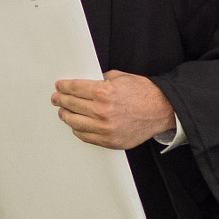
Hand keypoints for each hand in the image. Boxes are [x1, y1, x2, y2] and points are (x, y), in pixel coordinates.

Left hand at [53, 70, 175, 149]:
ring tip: (63, 112)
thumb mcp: (120, 78)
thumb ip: (100, 81)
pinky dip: (77, 130)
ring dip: (66, 116)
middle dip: (61, 100)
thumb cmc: (143, 93)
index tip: (59, 86)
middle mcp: (103, 111)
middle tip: (57, 98)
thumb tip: (84, 85)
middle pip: (72, 105)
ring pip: (75, 123)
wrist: (161, 109)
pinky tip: (75, 125)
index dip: (64, 87)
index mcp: (104, 92)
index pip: (74, 89)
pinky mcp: (109, 141)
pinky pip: (86, 137)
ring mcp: (105, 128)